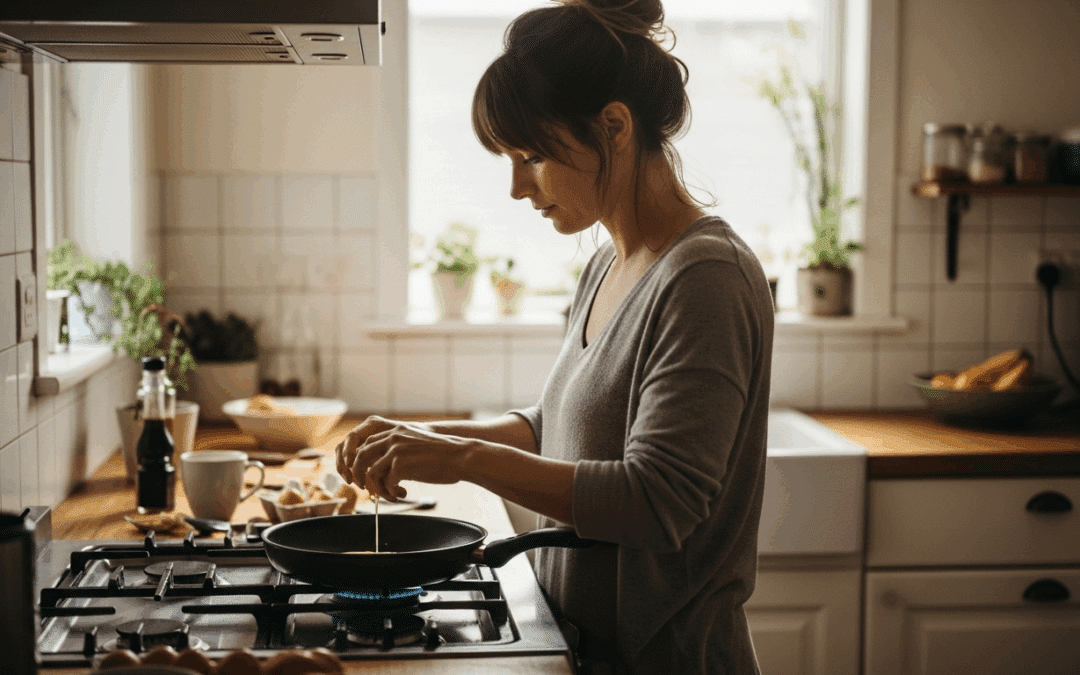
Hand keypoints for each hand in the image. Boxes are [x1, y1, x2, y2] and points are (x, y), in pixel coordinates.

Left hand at [334, 416, 471, 500]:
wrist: (460, 456)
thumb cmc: (441, 455)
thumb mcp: (414, 445)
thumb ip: (397, 451)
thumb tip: (381, 469)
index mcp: (395, 431)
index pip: (365, 446)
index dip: (361, 464)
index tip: (365, 479)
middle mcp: (392, 437)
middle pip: (360, 458)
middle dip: (360, 477)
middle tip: (367, 490)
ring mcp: (396, 449)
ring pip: (371, 473)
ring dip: (378, 489)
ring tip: (390, 496)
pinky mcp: (401, 463)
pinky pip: (386, 483)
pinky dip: (391, 492)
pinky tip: (403, 494)